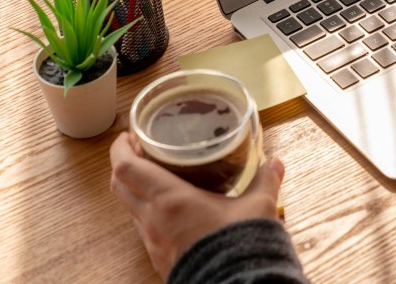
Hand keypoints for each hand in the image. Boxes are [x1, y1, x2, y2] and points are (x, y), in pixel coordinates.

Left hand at [109, 132, 283, 277]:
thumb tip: (275, 162)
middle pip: (120, 186)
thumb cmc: (239, 245)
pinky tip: (171, 210)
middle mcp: (153, 219)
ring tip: (157, 177)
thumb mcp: (258, 206)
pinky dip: (148, 212)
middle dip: (124, 164)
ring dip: (136, 189)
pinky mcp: (159, 258)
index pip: (126, 167)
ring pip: (130, 208)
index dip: (120, 148)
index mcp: (170, 199)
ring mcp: (153, 241)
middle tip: (140, 151)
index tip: (128, 135)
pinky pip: (144, 229)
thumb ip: (265, 180)